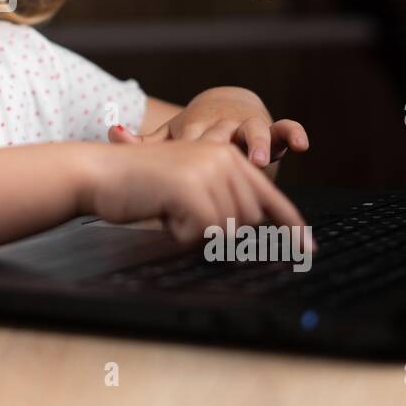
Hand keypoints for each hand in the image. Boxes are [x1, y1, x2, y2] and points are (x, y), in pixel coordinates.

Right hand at [86, 139, 313, 250]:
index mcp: (226, 155)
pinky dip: (182, 235)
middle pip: (249, 221)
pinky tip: (163, 215)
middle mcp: (224, 158)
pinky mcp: (192, 188)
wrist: (97, 173)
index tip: (307, 250)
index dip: (291, 226)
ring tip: (170, 211)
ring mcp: (209, 171)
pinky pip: (205, 234)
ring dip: (196, 233)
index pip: (269, 197)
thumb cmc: (136, 185)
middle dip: (219, 232)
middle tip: (183, 218)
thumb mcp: (187, 187)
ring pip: (228, 230)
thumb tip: (248, 236)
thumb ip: (219, 201)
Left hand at [108, 87, 307, 167]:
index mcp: (194, 129)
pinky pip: (285, 128)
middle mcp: (223, 125)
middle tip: (222, 172)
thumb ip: (141, 142)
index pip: (190, 145)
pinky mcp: (271, 130)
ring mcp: (248, 126)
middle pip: (224, 139)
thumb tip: (110, 130)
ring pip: (256, 131)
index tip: (184, 178)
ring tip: (261, 162)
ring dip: (259, 145)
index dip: (188, 162)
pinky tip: (302, 145)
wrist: (222, 105)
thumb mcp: (168, 138)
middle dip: (224, 157)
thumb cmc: (191, 133)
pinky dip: (293, 134)